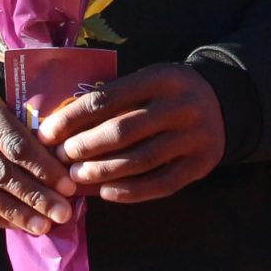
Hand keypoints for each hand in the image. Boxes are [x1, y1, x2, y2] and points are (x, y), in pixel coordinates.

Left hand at [36, 63, 227, 203]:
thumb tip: (61, 127)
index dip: (73, 118)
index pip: (108, 98)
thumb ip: (114, 99)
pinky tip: (106, 192)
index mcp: (162, 78)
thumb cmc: (167, 94)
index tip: (47, 133)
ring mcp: (195, 136)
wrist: (223, 103)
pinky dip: (131, 191)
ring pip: (141, 160)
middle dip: (85, 146)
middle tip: (60, 158)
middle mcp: (182, 106)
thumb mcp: (147, 81)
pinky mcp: (202, 164)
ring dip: (103, 171)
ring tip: (77, 176)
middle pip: (124, 130)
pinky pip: (162, 183)